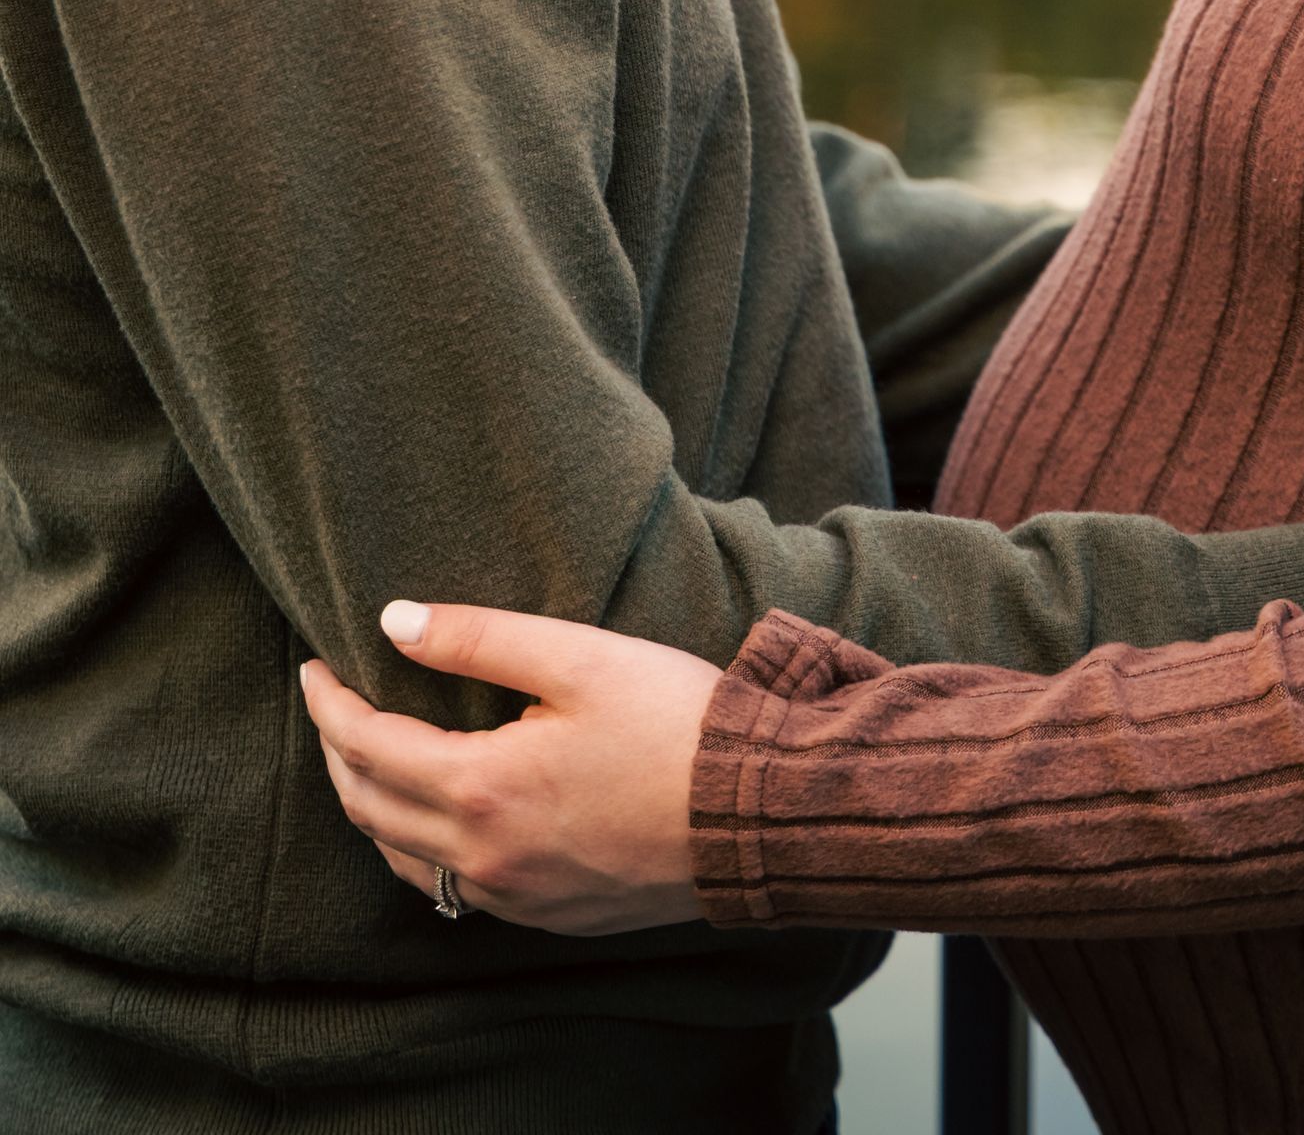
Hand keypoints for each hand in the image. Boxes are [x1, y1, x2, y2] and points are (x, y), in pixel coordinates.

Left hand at [299, 601, 721, 935]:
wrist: (755, 812)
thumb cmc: (674, 723)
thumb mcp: (577, 657)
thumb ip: (478, 638)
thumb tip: (394, 622)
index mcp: (481, 789)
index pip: (366, 747)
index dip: (330, 704)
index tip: (314, 666)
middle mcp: (483, 857)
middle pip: (370, 810)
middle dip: (338, 754)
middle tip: (333, 704)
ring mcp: (514, 895)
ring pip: (404, 862)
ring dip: (373, 807)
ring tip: (372, 756)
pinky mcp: (547, 913)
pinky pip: (453, 890)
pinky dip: (421, 850)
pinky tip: (438, 818)